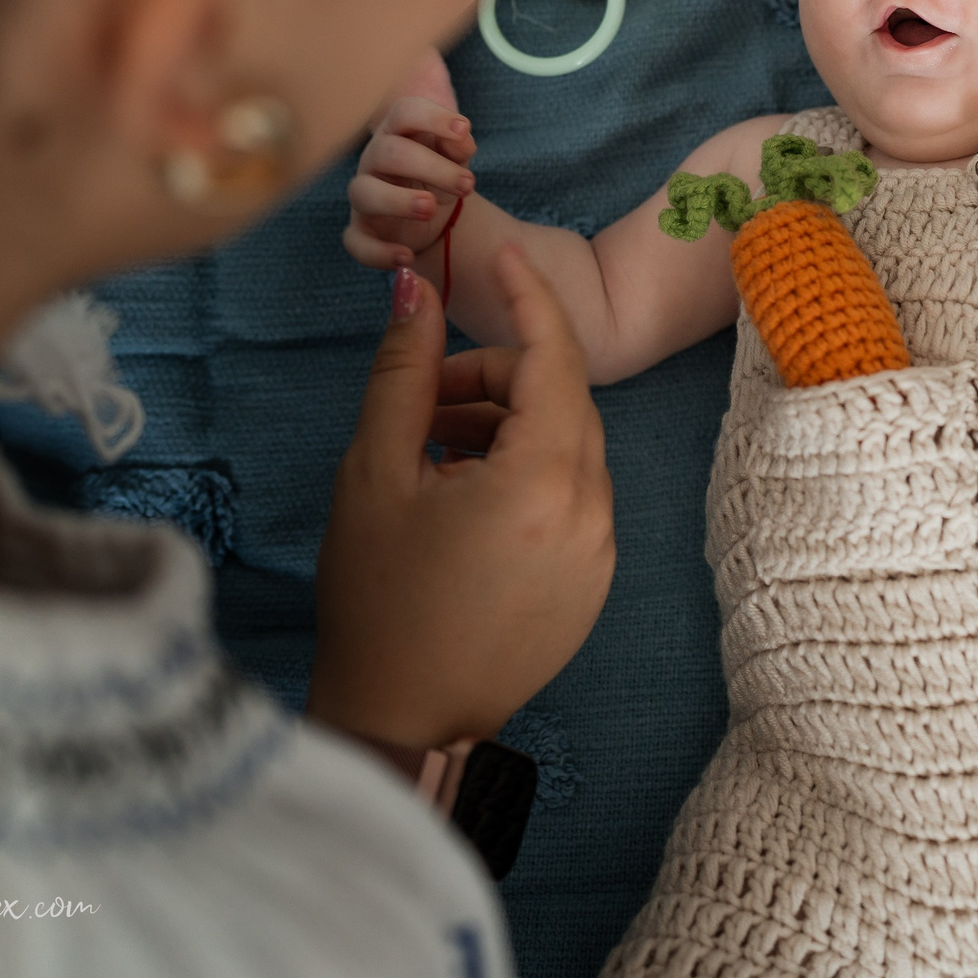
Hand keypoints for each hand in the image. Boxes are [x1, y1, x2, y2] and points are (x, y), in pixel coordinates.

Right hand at [308, 245, 615, 749]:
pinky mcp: (596, 583)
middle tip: (425, 400)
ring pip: (568, 447)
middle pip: (560, 400)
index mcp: (545, 479)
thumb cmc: (376, 598)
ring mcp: (602, 551)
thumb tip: (417, 287)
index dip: (528, 296)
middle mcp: (593, 511)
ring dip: (508, 428)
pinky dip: (527, 475)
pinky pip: (573, 497)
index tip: (502, 255)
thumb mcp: (375, 472)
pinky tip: (464, 499)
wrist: (402, 721)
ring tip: (433, 454)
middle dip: (496, 380)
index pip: (556, 355)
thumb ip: (404, 371)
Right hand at [343, 49, 475, 270]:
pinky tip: (406, 257)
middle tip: (467, 185)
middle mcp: (374, 160)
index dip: (432, 117)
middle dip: (430, 167)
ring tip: (431, 209)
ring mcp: (364, 195)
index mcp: (399, 133)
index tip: (463, 130)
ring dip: (398, 200)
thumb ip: (459, 144)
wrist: (432, 217)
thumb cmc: (439, 175)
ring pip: (364, 192)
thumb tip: (461, 139)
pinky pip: (356, 242)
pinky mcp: (361, 230)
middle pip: (389, 152)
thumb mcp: (456, 158)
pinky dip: (378, 252)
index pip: (404, 111)